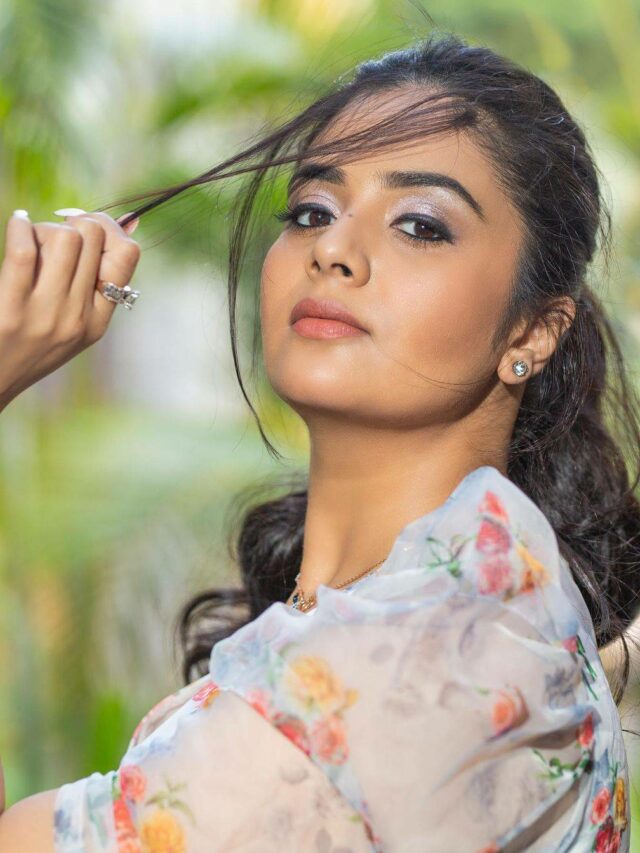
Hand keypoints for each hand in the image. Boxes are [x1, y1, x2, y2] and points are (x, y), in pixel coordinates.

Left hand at [0, 209, 140, 409]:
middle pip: (93, 236)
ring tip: (32, 240)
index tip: (87, 229)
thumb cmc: (26, 347)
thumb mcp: (71, 324)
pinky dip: (20, 227)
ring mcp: (47, 315)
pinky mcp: (12, 311)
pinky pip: (24, 250)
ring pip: (65, 238)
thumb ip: (93, 282)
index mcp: (98, 321)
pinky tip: (17, 225)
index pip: (128, 254)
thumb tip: (130, 219)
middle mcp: (78, 318)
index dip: (109, 228)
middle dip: (72, 224)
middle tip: (53, 235)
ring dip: (45, 229)